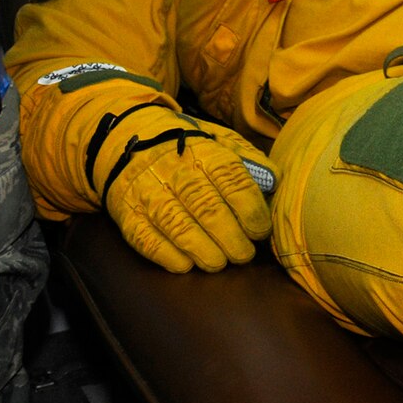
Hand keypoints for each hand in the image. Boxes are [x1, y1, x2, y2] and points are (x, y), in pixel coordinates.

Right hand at [92, 106, 275, 272]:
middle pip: (208, 209)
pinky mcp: (128, 213)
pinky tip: (186, 265)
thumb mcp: (223, 141)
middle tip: (245, 255)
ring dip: (203, 251)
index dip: (251, 211)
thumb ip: (251, 161)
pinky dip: (167, 256)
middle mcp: (177, 171)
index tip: (261, 231)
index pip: (234, 182)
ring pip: (178, 227)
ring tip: (220, 263)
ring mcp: (149, 192)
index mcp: (207, 152)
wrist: (131, 137)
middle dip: (231, 238)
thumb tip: (275, 182)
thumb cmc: (190, 146)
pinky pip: (146, 239)